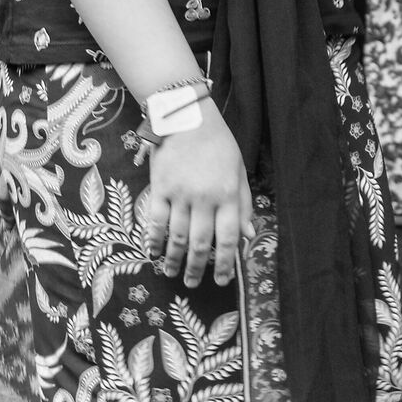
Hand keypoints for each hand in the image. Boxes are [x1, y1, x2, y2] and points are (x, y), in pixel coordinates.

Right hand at [143, 111, 250, 287]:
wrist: (187, 118)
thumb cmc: (218, 145)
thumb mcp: (239, 172)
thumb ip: (243, 205)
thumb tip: (249, 235)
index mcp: (228, 196)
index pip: (228, 238)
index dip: (226, 263)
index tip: (222, 280)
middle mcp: (205, 199)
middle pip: (200, 243)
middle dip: (197, 268)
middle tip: (192, 283)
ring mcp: (180, 194)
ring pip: (176, 236)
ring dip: (174, 259)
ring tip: (172, 273)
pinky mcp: (159, 188)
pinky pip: (155, 220)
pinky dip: (153, 239)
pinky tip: (152, 252)